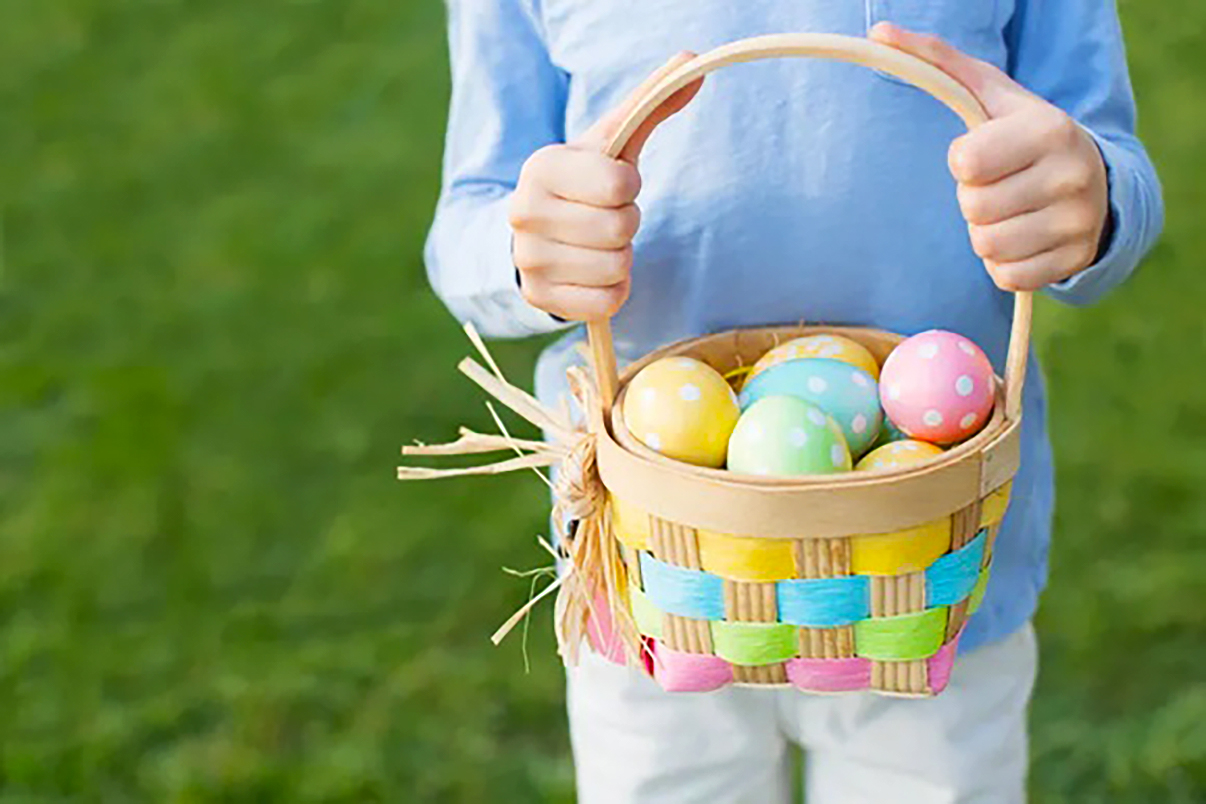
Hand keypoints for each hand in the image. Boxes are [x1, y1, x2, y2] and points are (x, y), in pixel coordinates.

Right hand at [510, 54, 702, 319]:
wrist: (537, 233)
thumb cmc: (584, 182)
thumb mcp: (612, 144)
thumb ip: (649, 104)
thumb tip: (694, 62)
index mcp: (542, 167)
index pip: (620, 185)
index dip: (630, 187)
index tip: (613, 186)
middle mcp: (524, 213)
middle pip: (620, 229)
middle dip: (626, 224)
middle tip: (607, 218)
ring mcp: (529, 260)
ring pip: (616, 268)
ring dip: (621, 258)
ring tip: (599, 244)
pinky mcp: (540, 299)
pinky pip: (605, 303)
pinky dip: (613, 291)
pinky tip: (596, 273)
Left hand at [871, 23, 1110, 290]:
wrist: (1096, 182)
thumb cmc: (1023, 134)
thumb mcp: (989, 94)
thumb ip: (936, 62)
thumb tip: (880, 34)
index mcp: (1049, 129)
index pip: (966, 164)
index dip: (964, 162)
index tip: (984, 153)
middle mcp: (1071, 175)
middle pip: (974, 209)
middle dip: (974, 200)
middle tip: (999, 185)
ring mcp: (1077, 222)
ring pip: (988, 246)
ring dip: (985, 234)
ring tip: (1010, 210)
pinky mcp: (1074, 261)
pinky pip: (1006, 276)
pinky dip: (1002, 263)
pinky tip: (1022, 237)